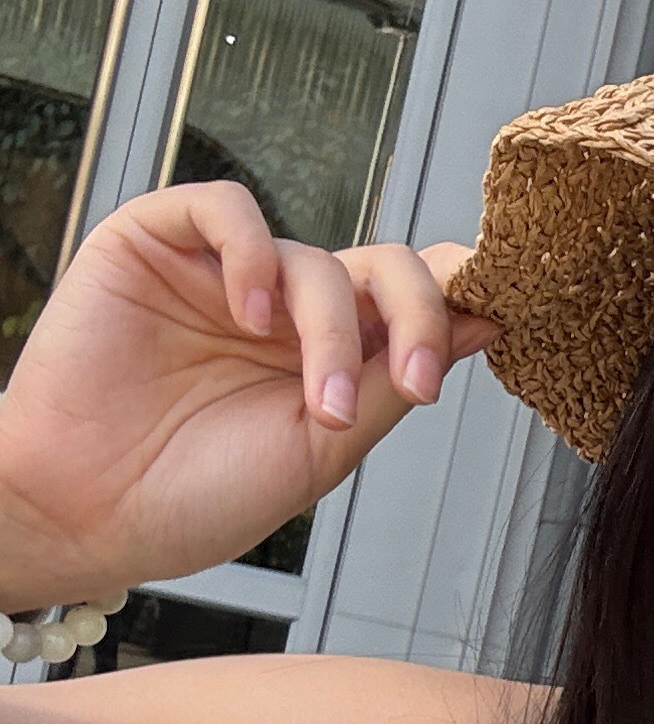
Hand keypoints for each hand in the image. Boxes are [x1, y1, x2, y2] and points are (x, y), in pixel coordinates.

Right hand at [0, 182, 494, 608]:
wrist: (85, 514)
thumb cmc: (194, 496)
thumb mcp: (324, 450)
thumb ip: (394, 381)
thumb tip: (482, 322)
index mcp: (334, 357)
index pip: (412, 301)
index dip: (455, 302)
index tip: (498, 324)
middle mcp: (286, 309)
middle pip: (386, 269)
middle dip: (420, 319)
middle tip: (418, 385)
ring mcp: (226, 274)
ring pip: (317, 256)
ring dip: (334, 329)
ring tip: (317, 403)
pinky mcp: (157, 242)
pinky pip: (229, 210)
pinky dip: (256, 254)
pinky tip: (250, 315)